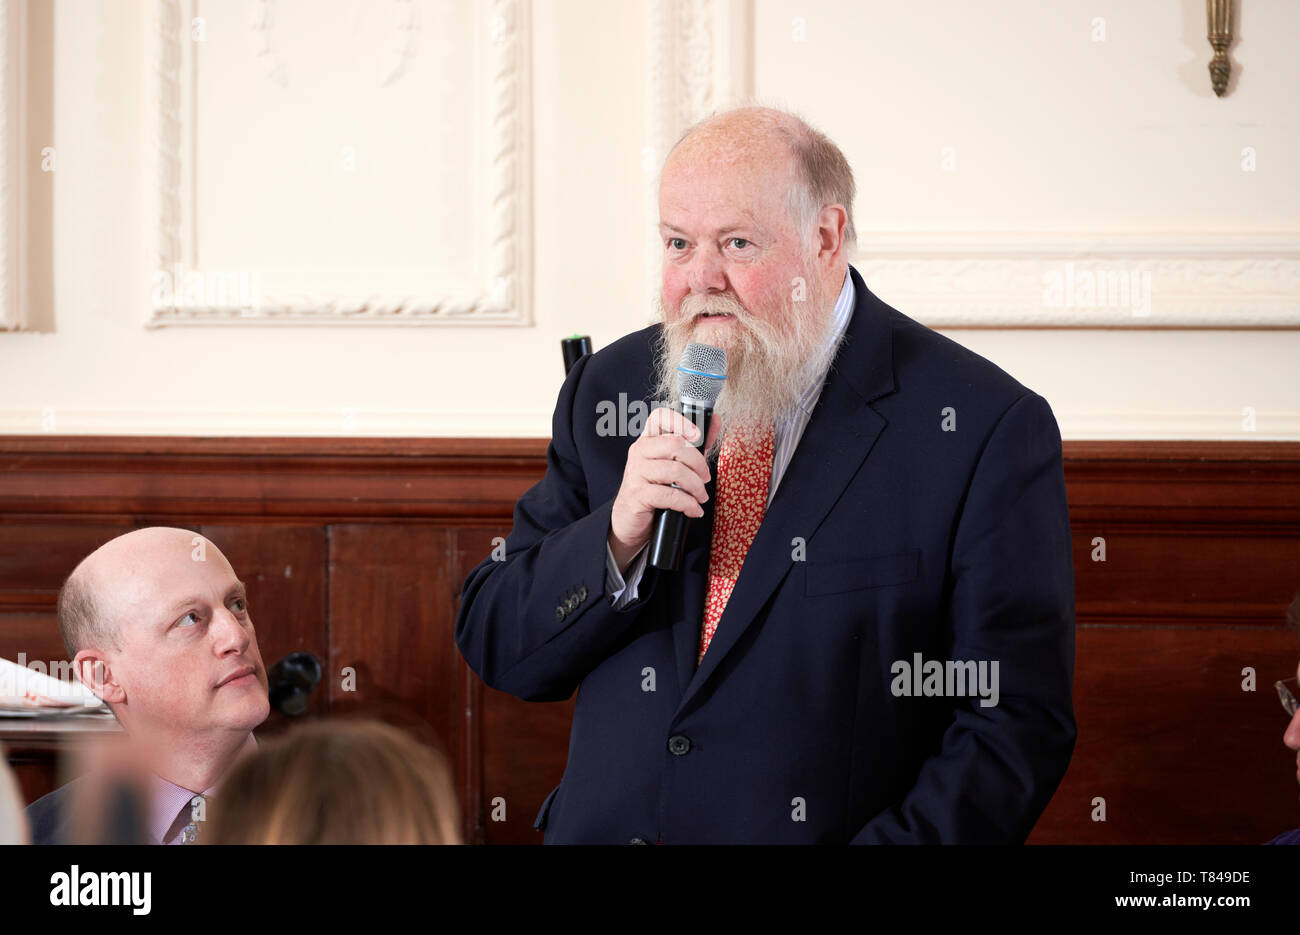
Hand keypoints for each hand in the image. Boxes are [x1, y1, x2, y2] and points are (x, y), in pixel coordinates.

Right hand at [608, 407, 715, 573]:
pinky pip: (670, 495)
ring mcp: (636, 472)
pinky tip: (693, 510)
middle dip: (698, 463)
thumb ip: (695, 445)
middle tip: (705, 478)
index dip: (681, 421)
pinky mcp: (637, 494)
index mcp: (648, 440)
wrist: (629, 521)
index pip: (660, 416)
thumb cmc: (654, 491)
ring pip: (675, 470)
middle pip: (675, 444)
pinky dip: (688, 504)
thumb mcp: (675, 465)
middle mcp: (639, 451)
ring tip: (700, 497)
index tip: (697, 436)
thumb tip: (715, 420)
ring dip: (696, 487)